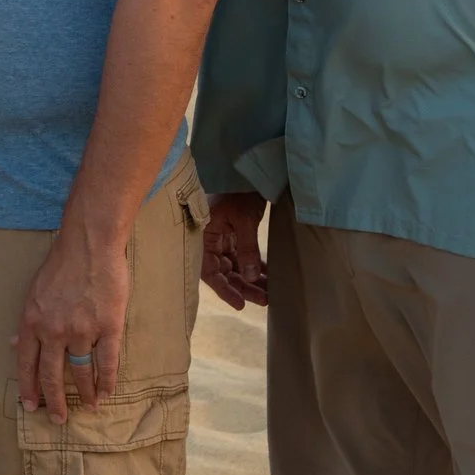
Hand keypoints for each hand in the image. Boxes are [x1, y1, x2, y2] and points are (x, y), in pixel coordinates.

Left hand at [13, 222, 130, 422]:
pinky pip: (107, 362)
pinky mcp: (108, 327)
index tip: (31, 406)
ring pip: (81, 372)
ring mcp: (82, 330)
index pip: (26, 364)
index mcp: (32, 322)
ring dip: (85, 394)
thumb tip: (13, 344)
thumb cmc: (60, 265)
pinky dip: (107, 381)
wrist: (89, 245)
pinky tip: (106, 393)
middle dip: (55, 402)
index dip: (29, 388)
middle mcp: (54, 331)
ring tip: (88, 407)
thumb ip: (27, 321)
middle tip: (58, 419)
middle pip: (52, 375)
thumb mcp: (33, 292)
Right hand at [201, 192, 269, 308]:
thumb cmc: (239, 191)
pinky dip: (256, 267)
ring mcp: (223, 238)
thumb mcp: (243, 219)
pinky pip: (245, 257)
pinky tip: (269, 278)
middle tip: (264, 300)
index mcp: (203, 236)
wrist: (251, 170)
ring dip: (252, 280)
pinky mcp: (236, 235)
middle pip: (225, 272)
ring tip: (271, 293)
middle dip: (243, 287)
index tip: (240, 304)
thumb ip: (247, 249)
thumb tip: (251, 278)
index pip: (209, 271)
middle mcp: (211, 240)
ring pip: (236, 267)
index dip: (224, 290)